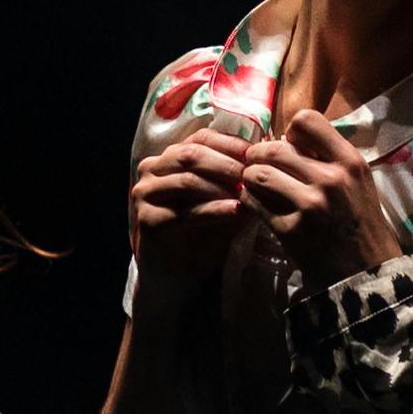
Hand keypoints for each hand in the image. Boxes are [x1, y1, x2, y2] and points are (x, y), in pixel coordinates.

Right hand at [129, 129, 258, 287]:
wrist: (178, 276)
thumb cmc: (203, 234)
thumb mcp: (223, 200)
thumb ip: (237, 179)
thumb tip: (268, 157)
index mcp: (169, 157)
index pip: (201, 137)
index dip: (231, 144)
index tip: (258, 155)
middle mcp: (152, 170)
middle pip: (191, 154)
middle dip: (227, 164)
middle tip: (254, 174)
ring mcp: (145, 194)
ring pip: (187, 180)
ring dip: (221, 186)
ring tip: (248, 193)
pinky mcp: (146, 220)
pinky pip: (184, 211)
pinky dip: (213, 210)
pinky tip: (235, 212)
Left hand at [241, 110, 402, 280]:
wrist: (366, 272)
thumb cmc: (360, 223)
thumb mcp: (358, 181)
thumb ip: (329, 157)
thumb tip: (287, 138)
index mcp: (350, 162)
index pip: (307, 120)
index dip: (290, 130)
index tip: (289, 145)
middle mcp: (330, 179)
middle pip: (274, 148)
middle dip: (259, 154)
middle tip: (257, 163)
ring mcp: (309, 205)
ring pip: (258, 174)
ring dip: (250, 177)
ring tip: (256, 183)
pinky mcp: (290, 230)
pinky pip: (254, 203)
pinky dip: (250, 200)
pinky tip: (257, 204)